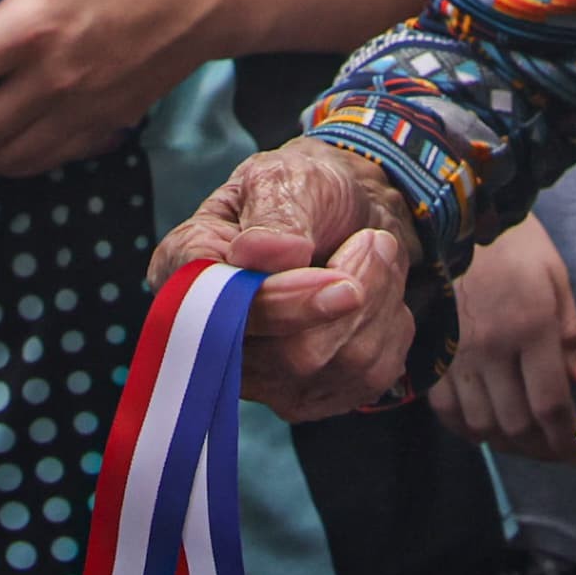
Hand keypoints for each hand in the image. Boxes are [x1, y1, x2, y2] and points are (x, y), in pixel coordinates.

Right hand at [150, 138, 423, 415]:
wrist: (346, 215)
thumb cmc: (303, 191)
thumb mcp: (285, 177)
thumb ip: (272, 214)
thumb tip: (258, 256)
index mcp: (185, 272)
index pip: (223, 314)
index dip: (285, 304)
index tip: (344, 281)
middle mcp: (211, 338)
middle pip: (290, 355)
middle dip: (352, 296)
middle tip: (373, 242)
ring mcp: (260, 379)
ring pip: (336, 367)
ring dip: (378, 303)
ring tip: (374, 253)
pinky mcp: (307, 397)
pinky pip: (365, 380)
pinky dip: (390, 330)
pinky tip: (378, 295)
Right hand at [432, 211, 575, 460]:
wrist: (454, 215)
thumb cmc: (514, 243)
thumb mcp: (556, 277)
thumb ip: (569, 335)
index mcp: (531, 327)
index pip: (550, 405)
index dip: (566, 439)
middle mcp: (492, 348)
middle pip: (516, 425)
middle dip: (541, 449)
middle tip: (555, 450)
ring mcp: (457, 354)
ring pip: (482, 425)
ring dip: (507, 444)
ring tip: (526, 442)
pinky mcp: (433, 354)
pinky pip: (448, 411)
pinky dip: (469, 429)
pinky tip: (487, 427)